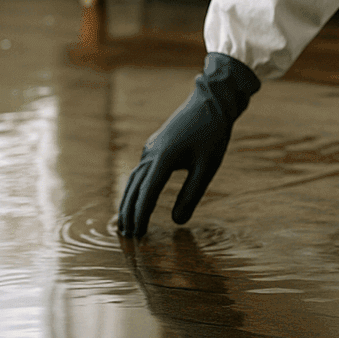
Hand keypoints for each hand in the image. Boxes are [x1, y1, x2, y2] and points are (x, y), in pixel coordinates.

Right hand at [117, 52, 259, 236]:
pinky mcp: (155, 146)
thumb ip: (192, 194)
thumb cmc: (213, 132)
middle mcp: (151, 153)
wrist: (212, 100)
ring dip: (128, 201)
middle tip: (127, 236)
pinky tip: (136, 198)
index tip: (138, 235)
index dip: (141, 215)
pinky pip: (139, 171)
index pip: (147, 193)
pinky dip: (135, 188)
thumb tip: (177, 221)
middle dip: (129, 213)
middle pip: (134, 188)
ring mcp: (151, 148)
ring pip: (133, 179)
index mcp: (164, 157)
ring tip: (125, 223)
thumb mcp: (208, 166)